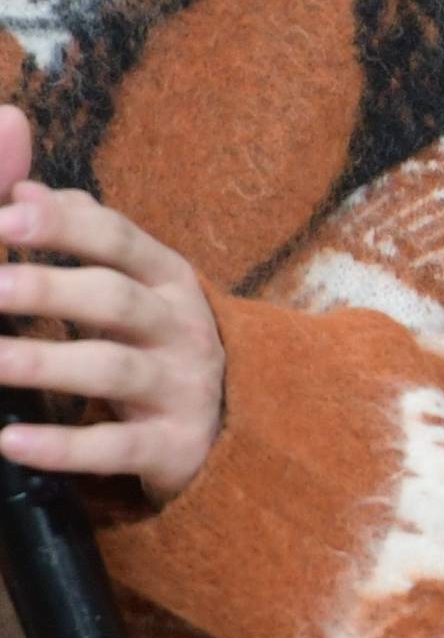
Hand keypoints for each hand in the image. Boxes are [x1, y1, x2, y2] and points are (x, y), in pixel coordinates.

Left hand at [0, 100, 224, 502]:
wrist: (226, 425)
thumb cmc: (155, 340)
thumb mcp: (133, 280)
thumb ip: (82, 230)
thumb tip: (25, 189)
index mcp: (168, 278)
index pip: (118, 239)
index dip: (63, 226)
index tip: (6, 216)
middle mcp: (182, 327)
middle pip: (115, 299)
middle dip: (49, 291)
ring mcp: (182, 388)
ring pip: (112, 371)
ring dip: (47, 364)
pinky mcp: (173, 447)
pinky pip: (117, 447)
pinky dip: (64, 447)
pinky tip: (12, 442)